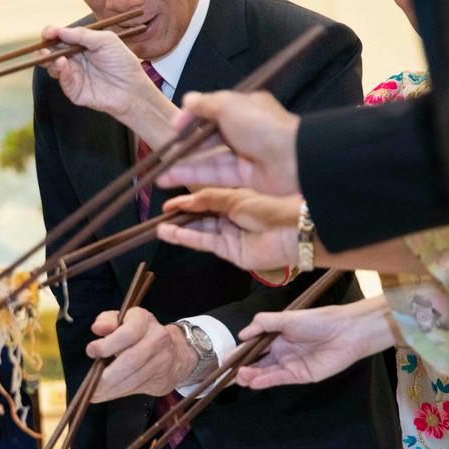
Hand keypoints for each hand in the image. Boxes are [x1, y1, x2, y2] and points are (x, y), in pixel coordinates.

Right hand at [40, 26, 163, 118]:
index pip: (60, 36)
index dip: (51, 33)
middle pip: (52, 51)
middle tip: (43, 46)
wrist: (132, 88)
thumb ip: (82, 35)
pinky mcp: (74, 90)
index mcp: (81, 44)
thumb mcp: (105, 40)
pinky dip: (61, 72)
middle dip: (45, 47)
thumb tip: (59, 31)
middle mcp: (74, 58)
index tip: (48, 33)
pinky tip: (62, 65)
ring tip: (54, 57)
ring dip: (49, 60)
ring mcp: (73, 74)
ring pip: (52, 66)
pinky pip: (62, 80)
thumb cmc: (122, 62)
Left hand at [84, 308, 198, 401]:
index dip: (108, 344)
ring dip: (111, 389)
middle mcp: (157, 339)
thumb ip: (106, 321)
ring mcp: (163, 360)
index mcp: (144, 321)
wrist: (177, 350)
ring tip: (94, 393)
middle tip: (90, 385)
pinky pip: (137, 388)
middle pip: (131, 361)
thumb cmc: (139, 333)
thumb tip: (97, 328)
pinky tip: (106, 394)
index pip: (128, 333)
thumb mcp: (123, 320)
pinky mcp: (163, 379)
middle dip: (107, 375)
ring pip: (134, 378)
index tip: (91, 351)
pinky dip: (118, 393)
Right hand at [156, 90, 300, 194]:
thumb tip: (187, 100)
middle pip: (208, 138)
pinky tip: (172, 177)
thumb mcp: (229, 105)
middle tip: (164, 152)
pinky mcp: (243, 176)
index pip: (212, 111)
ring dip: (185, 164)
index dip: (192, 118)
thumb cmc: (261, 125)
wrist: (293, 157)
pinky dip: (194, 175)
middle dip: (185, 145)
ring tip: (161, 171)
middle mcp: (243, 131)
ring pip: (208, 159)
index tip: (175, 126)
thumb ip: (204, 104)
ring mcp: (243, 155)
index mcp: (244, 108)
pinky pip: (215, 174)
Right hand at [157, 188, 300, 269]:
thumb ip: (208, 198)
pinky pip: (205, 243)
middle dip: (181, 215)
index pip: (204, 199)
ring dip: (180, 229)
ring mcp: (229, 235)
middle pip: (200, 216)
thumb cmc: (267, 207)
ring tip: (159, 228)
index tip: (167, 202)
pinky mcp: (229, 251)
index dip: (186, 200)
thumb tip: (185, 201)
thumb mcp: (234, 196)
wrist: (290, 232)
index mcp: (234, 199)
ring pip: (200, 230)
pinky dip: (188, 238)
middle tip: (160, 216)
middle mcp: (229, 217)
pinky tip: (171, 234)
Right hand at [235, 298, 396, 389]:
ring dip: (252, 376)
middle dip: (243, 368)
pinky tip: (253, 382)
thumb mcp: (286, 318)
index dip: (239, 353)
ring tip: (239, 378)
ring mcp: (290, 365)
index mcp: (276, 336)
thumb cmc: (317, 321)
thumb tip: (241, 335)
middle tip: (230, 374)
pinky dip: (266, 381)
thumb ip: (262, 324)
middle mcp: (281, 352)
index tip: (225, 359)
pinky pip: (279, 379)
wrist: (346, 332)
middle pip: (257, 362)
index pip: (253, 346)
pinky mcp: (300, 375)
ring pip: (266, 372)